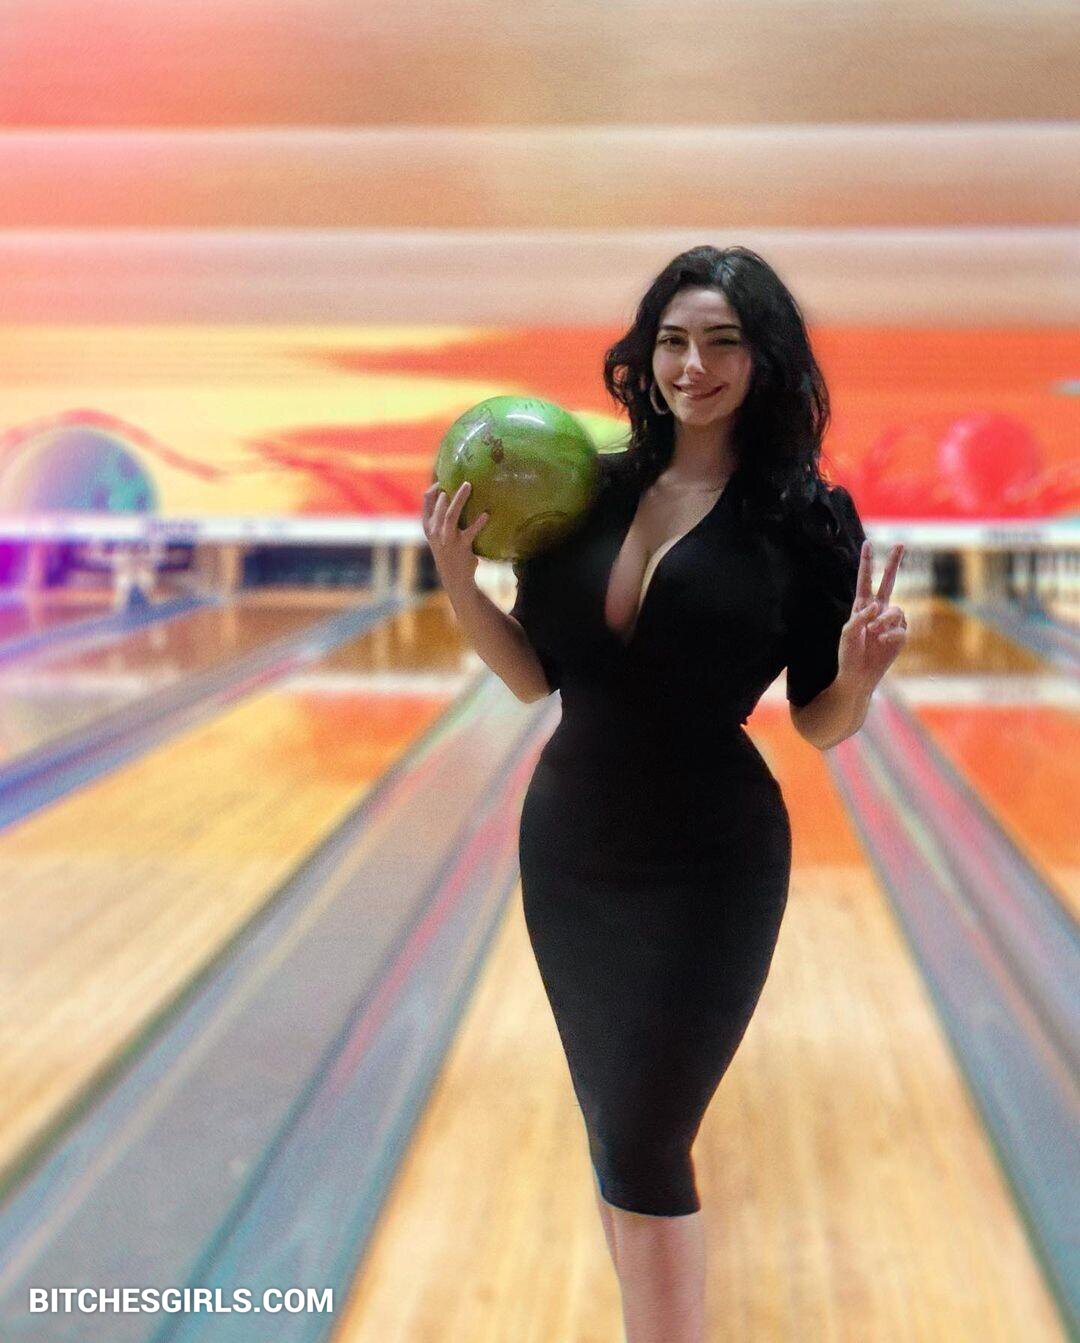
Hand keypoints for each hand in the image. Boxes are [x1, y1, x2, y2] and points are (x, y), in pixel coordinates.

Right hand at [421, 480, 488, 589]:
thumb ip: (441, 520)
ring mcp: (447, 540)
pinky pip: (470, 532)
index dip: (433, 489)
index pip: (426, 503)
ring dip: (460, 499)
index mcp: (429, 527)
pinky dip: (478, 522)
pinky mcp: (461, 547)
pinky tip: (486, 515)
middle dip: (449, 490)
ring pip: (451, 515)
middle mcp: (435, 532)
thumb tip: (451, 497)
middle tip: (464, 481)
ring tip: (469, 486)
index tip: (443, 480)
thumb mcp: (439, 537)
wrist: (454, 579)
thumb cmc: (449, 554)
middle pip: (440, 506)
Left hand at [837, 540, 907, 687]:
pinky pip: (900, 628)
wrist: (859, 674)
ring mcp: (890, 622)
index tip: (868, 543)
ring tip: (873, 632)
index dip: (866, 563)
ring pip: (895, 609)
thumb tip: (878, 606)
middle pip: (889, 582)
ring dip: (884, 620)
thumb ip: (860, 616)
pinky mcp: (900, 635)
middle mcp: (878, 610)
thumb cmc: (849, 653)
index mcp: (862, 606)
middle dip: (893, 563)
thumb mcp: (848, 632)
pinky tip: (880, 642)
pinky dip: (890, 635)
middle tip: (900, 544)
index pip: (865, 580)